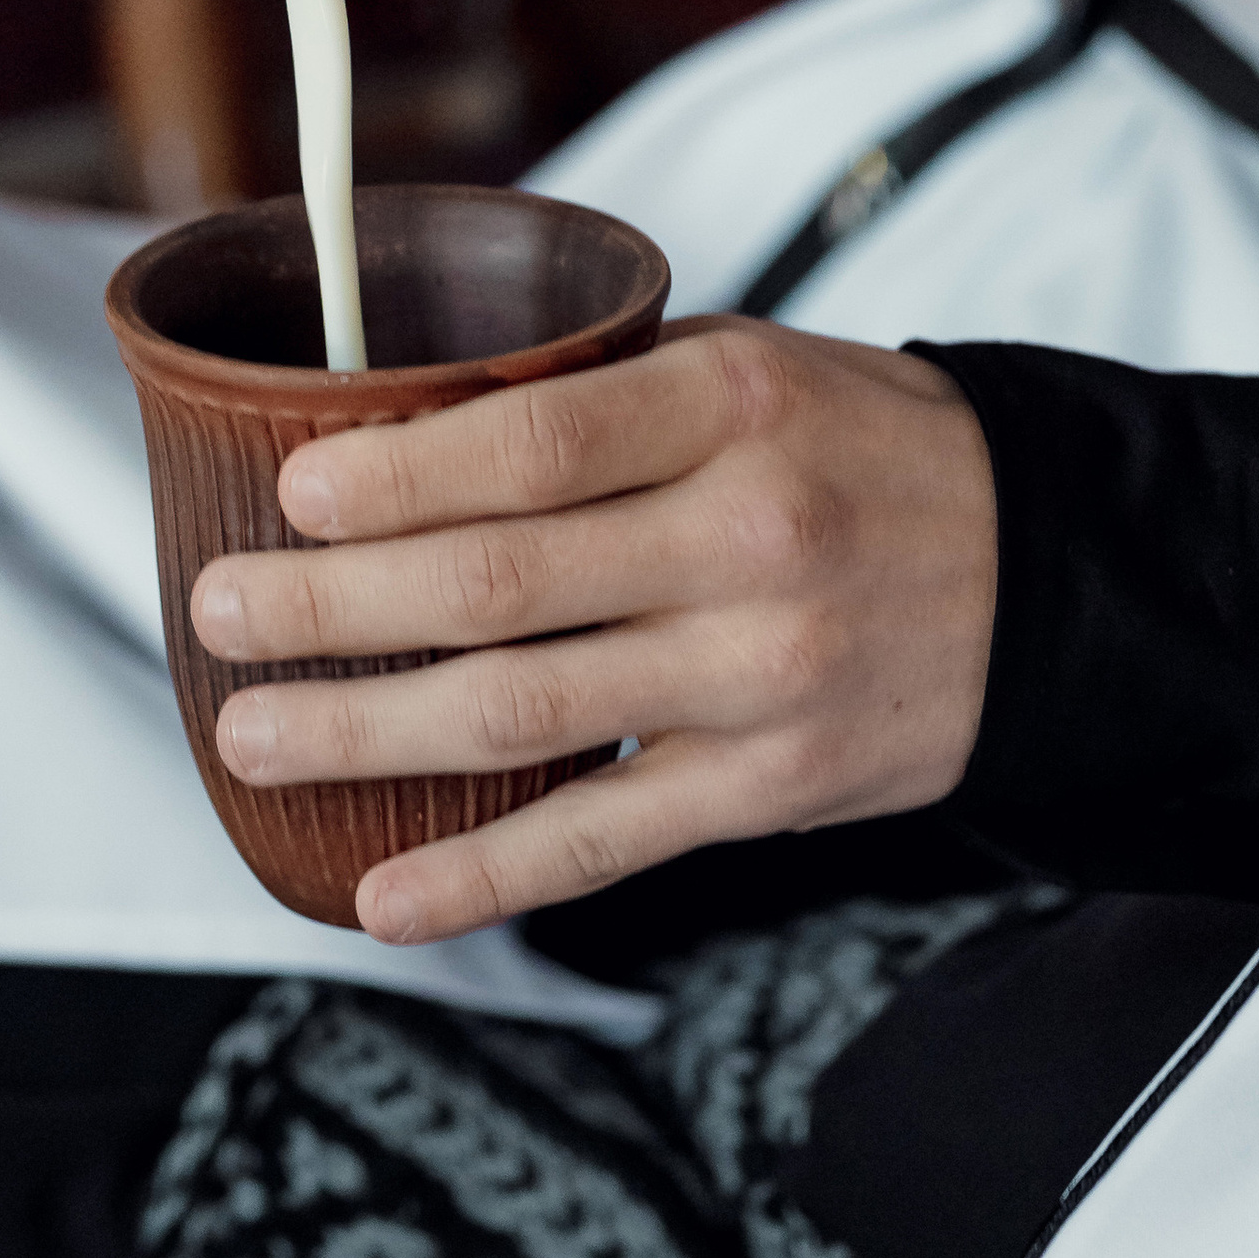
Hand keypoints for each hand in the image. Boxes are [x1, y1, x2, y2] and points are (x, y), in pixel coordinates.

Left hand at [189, 317, 998, 942]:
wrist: (1041, 570)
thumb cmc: (847, 444)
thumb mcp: (742, 363)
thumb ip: (593, 394)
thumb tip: (388, 419)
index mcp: (729, 408)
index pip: (536, 447)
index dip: (400, 477)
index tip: (289, 492)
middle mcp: (745, 541)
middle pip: (499, 587)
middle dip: (334, 607)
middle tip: (217, 610)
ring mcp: (758, 676)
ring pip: (525, 717)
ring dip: (367, 735)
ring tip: (251, 733)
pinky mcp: (770, 788)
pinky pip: (603, 840)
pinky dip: (484, 877)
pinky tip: (382, 894)